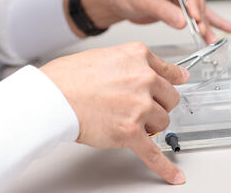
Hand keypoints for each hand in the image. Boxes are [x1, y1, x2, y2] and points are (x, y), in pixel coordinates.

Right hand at [40, 42, 188, 183]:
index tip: (178, 82)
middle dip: (157, 105)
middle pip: (170, 98)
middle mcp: (143, 79)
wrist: (51, 96)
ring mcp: (139, 106)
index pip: (168, 71)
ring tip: (127, 121)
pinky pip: (153, 153)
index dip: (171, 81)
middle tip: (141, 107)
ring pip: (162, 122)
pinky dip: (165, 167)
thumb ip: (132, 63)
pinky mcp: (130, 132)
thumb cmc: (68, 77)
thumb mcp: (107, 55)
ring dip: (150, 125)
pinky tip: (174, 175)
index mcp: (138, 56)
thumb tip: (151, 70)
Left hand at [76, 0, 230, 43]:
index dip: (193, 1)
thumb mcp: (143, 0)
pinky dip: (209, 23)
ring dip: (205, 24)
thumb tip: (181, 21)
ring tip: (212, 38)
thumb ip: (163, 10)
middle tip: (201, 31)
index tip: (195, 17)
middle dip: (200, 17)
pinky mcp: (181, 4)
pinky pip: (198, 14)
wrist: (118, 1)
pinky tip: (225, 30)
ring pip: (199, 8)